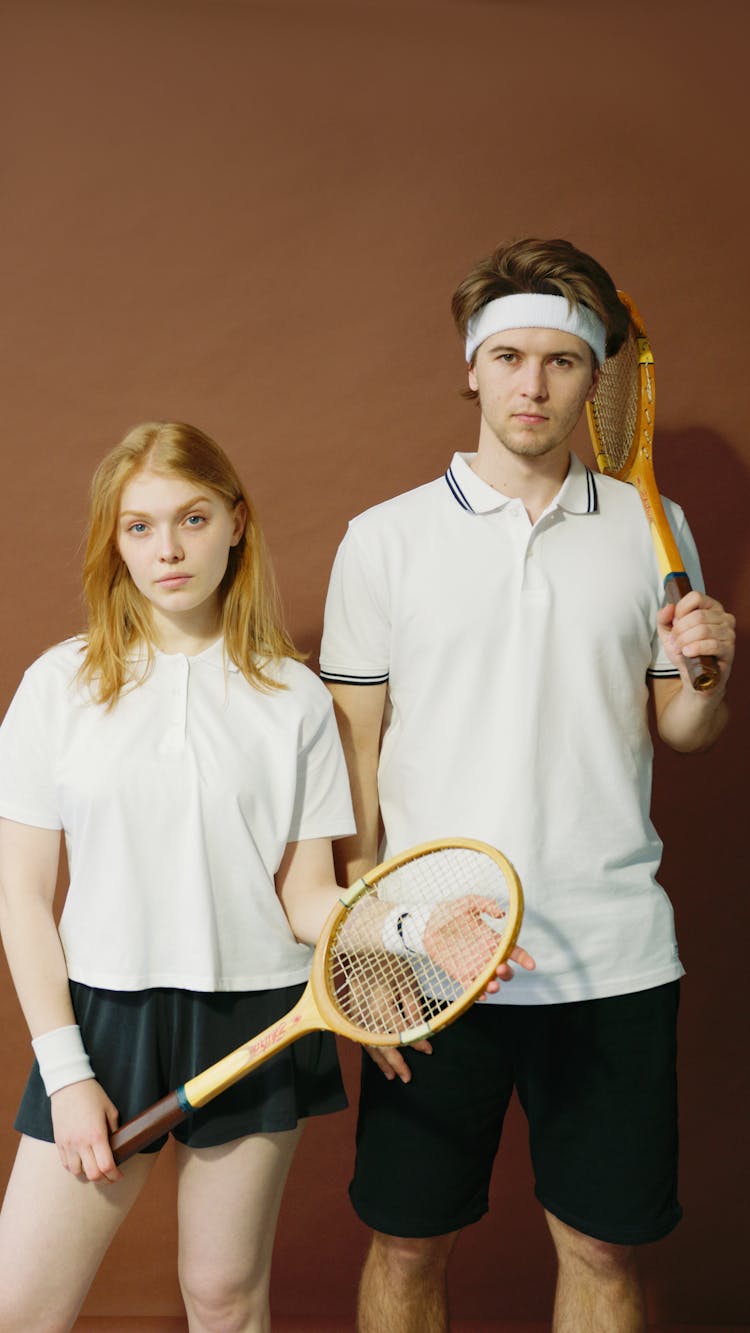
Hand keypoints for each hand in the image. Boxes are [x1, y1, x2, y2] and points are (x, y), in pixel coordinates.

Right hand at [50, 1080, 122, 1182]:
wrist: (68, 1085)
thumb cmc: (92, 1095)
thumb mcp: (110, 1110)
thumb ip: (114, 1130)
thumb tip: (117, 1145)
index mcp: (97, 1135)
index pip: (106, 1166)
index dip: (115, 1176)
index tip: (119, 1176)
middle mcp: (81, 1143)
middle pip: (93, 1174)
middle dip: (104, 1179)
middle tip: (110, 1176)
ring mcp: (68, 1144)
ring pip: (77, 1173)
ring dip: (88, 1174)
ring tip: (95, 1169)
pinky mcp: (59, 1142)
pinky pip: (66, 1164)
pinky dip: (75, 1168)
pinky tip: (82, 1163)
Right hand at [354, 965, 433, 1083]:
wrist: (363, 947)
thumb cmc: (389, 961)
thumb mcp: (407, 980)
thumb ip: (412, 1007)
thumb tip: (420, 1030)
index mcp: (379, 1002)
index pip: (399, 1030)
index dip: (414, 1042)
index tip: (428, 1050)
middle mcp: (363, 1010)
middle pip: (379, 1042)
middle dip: (394, 1061)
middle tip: (406, 1077)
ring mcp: (353, 1012)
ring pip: (366, 1042)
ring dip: (379, 1060)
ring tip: (392, 1075)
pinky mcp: (348, 1011)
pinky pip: (358, 1034)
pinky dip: (368, 1047)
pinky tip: (376, 1056)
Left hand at [423, 894, 534, 988]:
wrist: (429, 923)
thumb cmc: (451, 912)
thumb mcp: (469, 903)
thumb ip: (485, 904)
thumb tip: (501, 914)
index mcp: (492, 940)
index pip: (514, 951)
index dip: (524, 958)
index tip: (531, 965)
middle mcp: (487, 956)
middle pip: (505, 971)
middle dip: (508, 973)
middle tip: (501, 968)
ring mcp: (475, 966)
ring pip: (491, 982)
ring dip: (495, 987)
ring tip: (493, 984)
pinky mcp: (461, 974)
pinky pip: (472, 988)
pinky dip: (478, 993)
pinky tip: (481, 994)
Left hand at [657, 591, 734, 685]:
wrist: (694, 675)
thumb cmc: (684, 651)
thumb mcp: (668, 633)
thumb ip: (663, 618)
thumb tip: (668, 607)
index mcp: (711, 608)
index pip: (696, 597)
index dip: (680, 610)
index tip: (674, 622)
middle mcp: (724, 618)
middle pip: (698, 615)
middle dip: (680, 629)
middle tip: (674, 640)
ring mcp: (728, 634)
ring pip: (703, 630)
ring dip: (685, 640)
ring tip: (680, 648)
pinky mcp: (729, 650)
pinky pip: (712, 645)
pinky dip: (695, 648)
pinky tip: (687, 653)